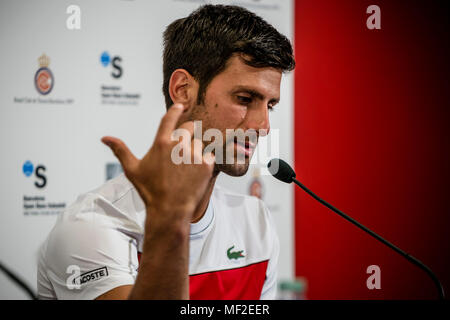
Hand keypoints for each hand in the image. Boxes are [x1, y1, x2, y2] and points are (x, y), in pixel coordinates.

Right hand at [101, 103, 214, 227]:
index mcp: (161, 143)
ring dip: (195, 150)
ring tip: (186, 168)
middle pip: (190, 127)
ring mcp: (194, 154)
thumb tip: (104, 138)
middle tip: (182, 150)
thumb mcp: (133, 170)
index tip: (180, 106)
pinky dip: (204, 162)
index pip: (170, 118)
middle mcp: (179, 145)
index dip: (176, 110)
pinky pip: (209, 155)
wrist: (170, 210)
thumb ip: (120, 150)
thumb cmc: (150, 191)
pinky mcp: (206, 164)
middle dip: (188, 133)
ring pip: (199, 142)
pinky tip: (195, 174)